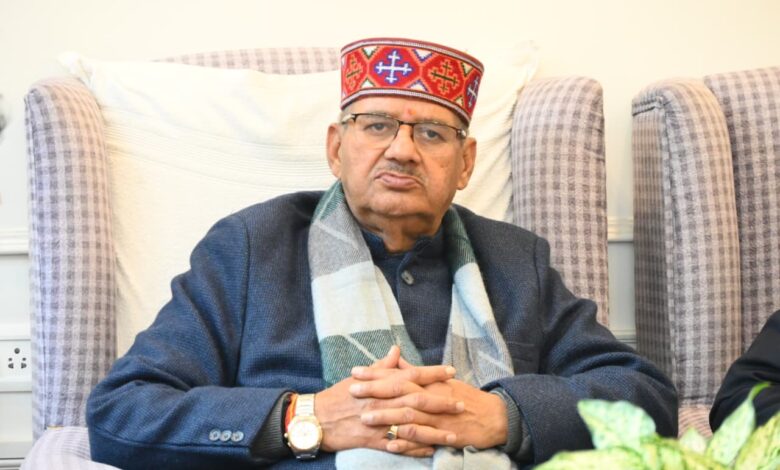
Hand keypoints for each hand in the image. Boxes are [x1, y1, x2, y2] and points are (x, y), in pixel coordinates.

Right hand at [314, 346, 461, 456]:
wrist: (315, 418)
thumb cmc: (337, 396)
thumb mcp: (359, 378)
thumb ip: (381, 367)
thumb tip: (396, 351)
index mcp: (379, 385)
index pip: (410, 375)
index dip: (432, 373)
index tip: (451, 371)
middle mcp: (380, 402)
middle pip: (415, 400)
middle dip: (440, 402)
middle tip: (461, 403)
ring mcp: (377, 422)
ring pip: (409, 425)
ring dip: (433, 430)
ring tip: (453, 433)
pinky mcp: (371, 441)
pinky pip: (396, 446)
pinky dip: (414, 449)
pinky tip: (430, 451)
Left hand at [351, 360, 507, 452]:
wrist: (493, 415)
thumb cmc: (463, 397)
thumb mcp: (440, 381)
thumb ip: (414, 371)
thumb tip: (394, 358)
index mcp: (429, 382)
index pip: (398, 375)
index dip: (376, 373)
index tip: (355, 371)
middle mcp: (432, 396)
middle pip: (400, 392)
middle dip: (375, 391)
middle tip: (352, 390)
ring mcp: (438, 416)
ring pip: (409, 415)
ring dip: (386, 417)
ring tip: (365, 418)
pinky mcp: (445, 434)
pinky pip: (424, 438)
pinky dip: (406, 442)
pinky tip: (389, 444)